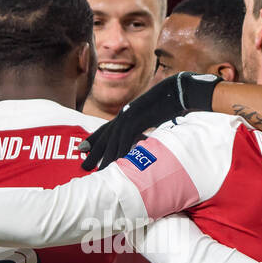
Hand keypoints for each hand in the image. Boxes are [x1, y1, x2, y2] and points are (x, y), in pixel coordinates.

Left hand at [80, 72, 219, 169]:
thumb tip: (145, 138)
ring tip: (96, 171)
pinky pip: (125, 140)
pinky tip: (114, 164)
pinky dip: (119, 153)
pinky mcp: (137, 120)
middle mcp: (124, 115)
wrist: (178, 90)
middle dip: (93, 152)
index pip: (107, 129)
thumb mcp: (153, 116)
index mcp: (127, 113)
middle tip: (82, 166)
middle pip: (104, 137)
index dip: (94, 140)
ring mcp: (129, 117)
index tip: (83, 149)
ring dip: (104, 158)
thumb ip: (144, 126)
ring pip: (112, 141)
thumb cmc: (170, 103)